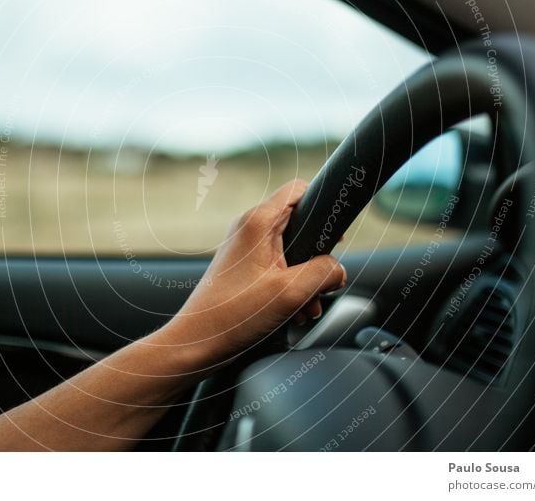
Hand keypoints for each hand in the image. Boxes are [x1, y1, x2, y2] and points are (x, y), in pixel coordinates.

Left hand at [159, 179, 346, 367]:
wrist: (197, 343)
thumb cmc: (232, 316)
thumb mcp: (290, 293)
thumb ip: (324, 273)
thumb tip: (338, 270)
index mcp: (257, 223)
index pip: (298, 191)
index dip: (321, 206)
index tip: (333, 235)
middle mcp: (249, 230)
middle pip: (299, 225)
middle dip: (316, 258)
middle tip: (321, 284)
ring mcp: (244, 250)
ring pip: (291, 252)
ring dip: (305, 280)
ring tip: (306, 307)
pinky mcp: (243, 270)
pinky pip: (278, 269)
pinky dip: (290, 288)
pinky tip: (293, 312)